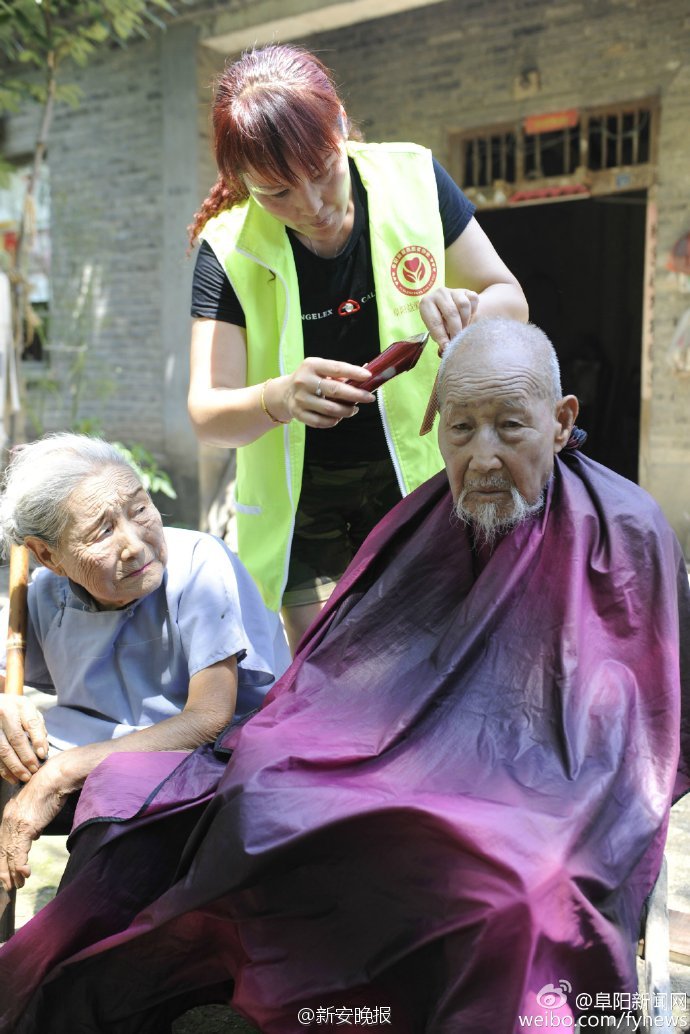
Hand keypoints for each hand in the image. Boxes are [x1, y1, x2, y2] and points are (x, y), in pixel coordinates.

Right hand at [0, 695, 48, 784]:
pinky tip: (11, 777)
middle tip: (34, 770)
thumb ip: (38, 726)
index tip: (43, 755)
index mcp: (21, 705)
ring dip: (14, 766)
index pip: (32, 724)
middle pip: (16, 738)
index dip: (38, 740)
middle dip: (26, 757)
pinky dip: (3, 769)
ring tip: (24, 777)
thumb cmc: (17, 710)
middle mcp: (5, 712)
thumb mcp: (29, 711)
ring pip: (3, 749)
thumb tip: (43, 749)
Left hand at [0, 760, 65, 889]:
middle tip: (8, 886)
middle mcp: (8, 820)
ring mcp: (15, 823)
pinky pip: (19, 851)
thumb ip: (32, 823)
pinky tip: (23, 873)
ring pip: (9, 854)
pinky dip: (20, 865)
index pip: (2, 843)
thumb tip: (34, 836)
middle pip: (2, 850)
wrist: (55, 777)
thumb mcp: (37, 809)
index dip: (3, 860)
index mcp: (9, 815)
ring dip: (12, 872)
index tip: (5, 873)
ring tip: (17, 885)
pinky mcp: (25, 826)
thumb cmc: (50, 790)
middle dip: (3, 870)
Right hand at [269, 358, 375, 427]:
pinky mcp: (298, 413)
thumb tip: (367, 372)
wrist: (285, 392)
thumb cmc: (311, 379)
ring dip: (346, 411)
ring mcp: (300, 398)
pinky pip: (320, 421)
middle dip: (356, 395)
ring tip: (354, 409)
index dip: (354, 372)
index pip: (336, 368)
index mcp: (311, 365)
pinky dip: (333, 421)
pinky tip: (339, 417)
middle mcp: (304, 381)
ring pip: (330, 409)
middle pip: (335, 390)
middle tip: (369, 398)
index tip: (368, 376)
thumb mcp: (321, 370)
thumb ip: (341, 373)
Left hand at [420, 287, 478, 353]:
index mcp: (426, 303)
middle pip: (451, 312)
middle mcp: (439, 293)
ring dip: (465, 321)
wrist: (452, 306)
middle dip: (455, 330)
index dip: (441, 336)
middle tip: (457, 340)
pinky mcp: (466, 290)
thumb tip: (445, 349)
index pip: (435, 321)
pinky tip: (467, 317)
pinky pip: (473, 300)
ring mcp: (453, 290)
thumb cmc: (441, 321)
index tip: (447, 347)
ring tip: (462, 329)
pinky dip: (472, 312)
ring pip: (464, 306)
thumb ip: (440, 338)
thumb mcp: (436, 329)